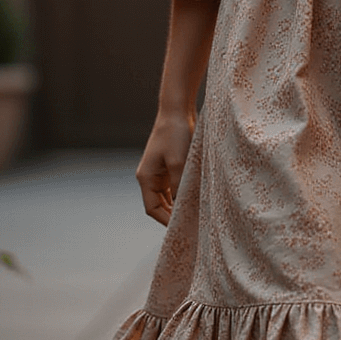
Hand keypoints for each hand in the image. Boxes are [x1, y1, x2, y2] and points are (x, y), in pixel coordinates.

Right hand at [136, 110, 194, 224]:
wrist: (177, 111)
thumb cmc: (175, 134)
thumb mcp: (178, 163)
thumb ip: (179, 186)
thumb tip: (181, 207)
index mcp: (146, 178)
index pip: (152, 208)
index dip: (165, 220)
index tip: (180, 228)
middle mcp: (150, 177)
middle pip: (158, 205)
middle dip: (172, 216)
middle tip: (190, 226)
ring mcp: (160, 172)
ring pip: (167, 197)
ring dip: (178, 206)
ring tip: (193, 217)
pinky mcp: (170, 166)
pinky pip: (174, 188)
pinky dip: (182, 195)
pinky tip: (194, 200)